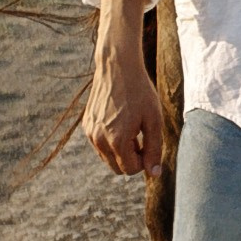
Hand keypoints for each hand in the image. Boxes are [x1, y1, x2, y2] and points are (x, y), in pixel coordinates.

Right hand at [84, 0, 164, 174]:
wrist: (118, 66)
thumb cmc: (140, 92)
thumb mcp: (154, 120)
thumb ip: (154, 149)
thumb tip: (154, 174)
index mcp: (116, 141)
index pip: (130, 170)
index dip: (143, 162)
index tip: (149, 144)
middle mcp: (98, 140)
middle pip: (117, 168)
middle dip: (131, 159)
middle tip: (142, 138)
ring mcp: (90, 132)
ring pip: (107, 157)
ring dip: (120, 150)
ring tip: (132, 128)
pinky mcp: (86, 124)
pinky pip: (99, 143)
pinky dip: (110, 139)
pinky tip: (120, 120)